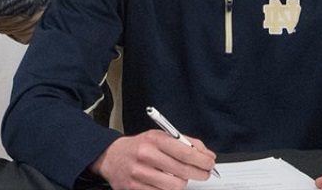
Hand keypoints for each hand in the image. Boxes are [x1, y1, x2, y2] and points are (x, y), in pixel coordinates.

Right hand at [90, 131, 216, 189]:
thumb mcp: (160, 136)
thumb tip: (207, 155)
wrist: (112, 157)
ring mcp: (139, 174)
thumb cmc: (139, 146)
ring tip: (181, 177)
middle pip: (183, 171)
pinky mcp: (134, 189)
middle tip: (204, 173)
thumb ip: (185, 143)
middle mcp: (146, 156)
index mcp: (154, 140)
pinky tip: (168, 183)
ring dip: (183, 183)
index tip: (209, 163)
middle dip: (199, 174)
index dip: (202, 160)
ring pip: (174, 187)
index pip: (185, 152)